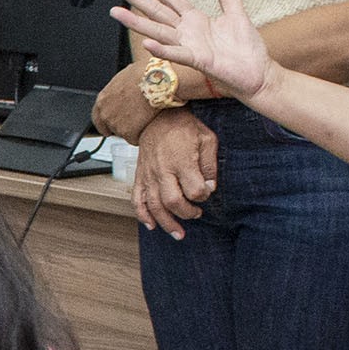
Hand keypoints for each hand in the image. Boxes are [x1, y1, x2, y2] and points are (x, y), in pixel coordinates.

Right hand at [112, 0, 276, 104]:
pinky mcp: (198, 61)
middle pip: (156, 10)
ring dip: (136, 22)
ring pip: (158, 31)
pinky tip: (147, 43)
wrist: (257, 75)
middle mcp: (187, 32)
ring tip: (116, 12)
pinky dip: (162, 50)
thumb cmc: (246, 50)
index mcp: (195, 19)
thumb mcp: (238, 16)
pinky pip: (177, 54)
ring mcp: (189, 46)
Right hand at [129, 108, 218, 239]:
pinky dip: (142, 215)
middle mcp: (163, 171)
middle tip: (196, 214)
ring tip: (178, 233)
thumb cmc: (184, 127)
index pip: (195, 190)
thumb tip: (210, 186)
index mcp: (181, 161)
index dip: (204, 196)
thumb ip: (210, 164)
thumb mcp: (206, 138)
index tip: (206, 192)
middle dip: (187, 213)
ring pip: (154, 206)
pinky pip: (137, 200)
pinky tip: (152, 225)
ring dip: (166, 223)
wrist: (157, 116)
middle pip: (173, 202)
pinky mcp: (140, 176)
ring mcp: (149, 175)